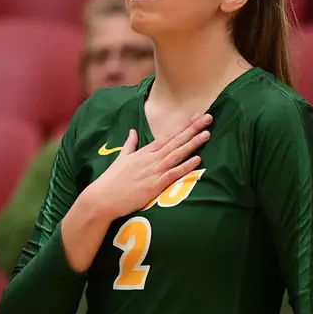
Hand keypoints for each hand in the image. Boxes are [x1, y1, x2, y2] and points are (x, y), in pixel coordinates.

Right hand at [76, 114, 211, 223]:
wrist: (103, 197)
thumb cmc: (112, 179)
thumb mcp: (121, 157)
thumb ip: (130, 144)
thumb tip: (132, 131)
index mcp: (145, 151)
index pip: (168, 135)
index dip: (183, 126)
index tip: (195, 116)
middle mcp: (151, 158)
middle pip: (176, 141)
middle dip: (193, 129)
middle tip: (208, 117)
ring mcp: (154, 171)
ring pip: (177, 154)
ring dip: (193, 143)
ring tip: (207, 133)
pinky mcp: (155, 185)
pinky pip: (173, 174)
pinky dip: (186, 166)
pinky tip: (197, 159)